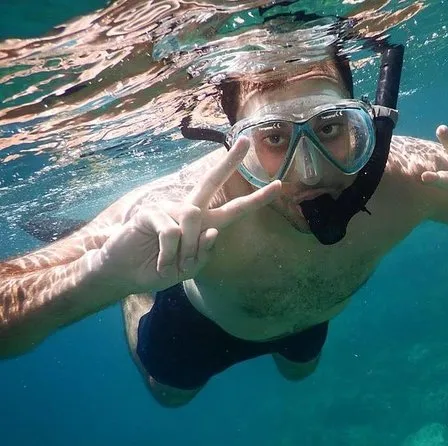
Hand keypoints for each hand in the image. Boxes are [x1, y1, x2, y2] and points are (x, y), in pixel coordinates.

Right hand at [96, 137, 280, 293]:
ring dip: (187, 251)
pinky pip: (172, 233)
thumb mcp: (189, 269)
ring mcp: (170, 208)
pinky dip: (169, 254)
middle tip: (246, 141)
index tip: (279, 185)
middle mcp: (189, 210)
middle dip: (230, 162)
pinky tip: (161, 263)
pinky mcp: (151, 212)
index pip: (234, 208)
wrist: (124, 274)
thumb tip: (213, 231)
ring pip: (194, 220)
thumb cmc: (159, 269)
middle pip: (212, 181)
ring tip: (174, 265)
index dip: (256, 199)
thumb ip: (204, 253)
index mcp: (204, 222)